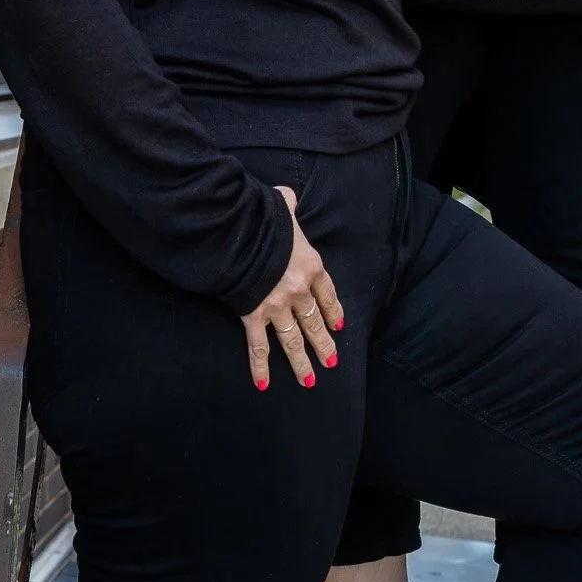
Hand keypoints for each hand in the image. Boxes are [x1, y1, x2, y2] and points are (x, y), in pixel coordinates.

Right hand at [241, 187, 343, 392]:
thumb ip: (288, 204)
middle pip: (314, 322)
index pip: (327, 293)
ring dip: (301, 362)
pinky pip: (258, 346)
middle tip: (331, 361)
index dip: (333, 310)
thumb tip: (287, 197)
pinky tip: (263, 384)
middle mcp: (298, 290)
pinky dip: (259, 367)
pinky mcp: (254, 315)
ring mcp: (277, 306)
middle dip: (323, 344)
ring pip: (292, 340)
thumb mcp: (282, 206)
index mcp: (310, 265)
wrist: (242, 234)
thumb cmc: (264, 218)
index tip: (339, 325)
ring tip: (310, 381)